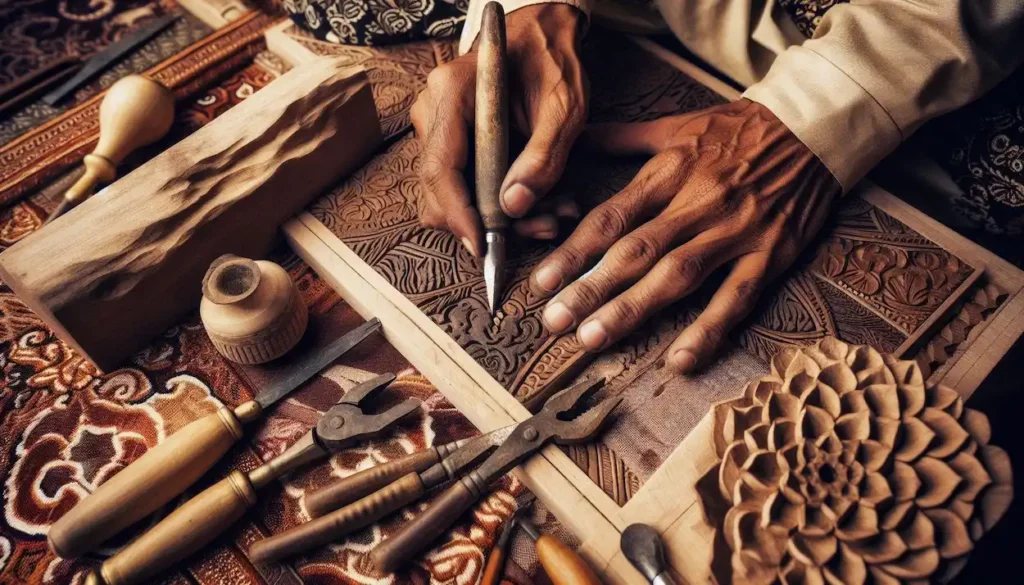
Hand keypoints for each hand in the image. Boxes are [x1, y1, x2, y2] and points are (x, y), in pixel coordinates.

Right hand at [410, 4, 588, 253]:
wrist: (544, 36)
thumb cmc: (553, 61)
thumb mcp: (564, 107)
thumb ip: (543, 157)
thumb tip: (514, 207)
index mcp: (452, 92)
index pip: (439, 168)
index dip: (457, 214)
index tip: (482, 245)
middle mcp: (433, 110)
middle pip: (438, 189)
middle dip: (484, 223)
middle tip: (538, 228)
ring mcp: (437, 127)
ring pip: (451, 195)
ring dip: (498, 218)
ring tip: (551, 215)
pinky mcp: (450, 142)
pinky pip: (463, 186)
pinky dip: (497, 204)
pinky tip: (538, 203)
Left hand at [532, 99, 841, 372]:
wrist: (815, 124)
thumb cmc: (739, 127)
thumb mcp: (676, 124)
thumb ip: (619, 138)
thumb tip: (568, 140)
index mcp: (669, 172)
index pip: (610, 217)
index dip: (573, 252)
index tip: (541, 283)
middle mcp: (697, 203)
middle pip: (635, 251)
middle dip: (590, 288)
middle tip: (554, 322)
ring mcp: (735, 232)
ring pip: (677, 276)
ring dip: (633, 309)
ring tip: (594, 340)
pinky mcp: (770, 254)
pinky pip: (736, 297)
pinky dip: (709, 330)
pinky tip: (680, 362)